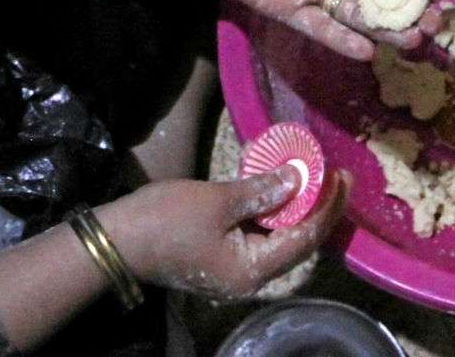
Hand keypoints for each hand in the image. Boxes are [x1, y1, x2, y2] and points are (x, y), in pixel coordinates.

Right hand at [103, 166, 350, 299]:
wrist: (112, 240)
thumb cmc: (165, 220)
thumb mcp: (219, 201)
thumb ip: (263, 192)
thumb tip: (300, 179)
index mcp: (253, 271)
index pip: (305, 238)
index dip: (327, 207)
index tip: (343, 177)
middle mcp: (250, 278)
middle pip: (297, 242)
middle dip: (318, 208)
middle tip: (336, 176)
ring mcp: (234, 270)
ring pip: (278, 238)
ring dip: (296, 209)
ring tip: (315, 178)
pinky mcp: (221, 258)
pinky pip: (259, 236)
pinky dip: (272, 212)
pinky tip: (281, 188)